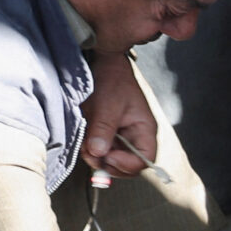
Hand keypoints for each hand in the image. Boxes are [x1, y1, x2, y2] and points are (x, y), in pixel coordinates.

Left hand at [80, 50, 156, 179]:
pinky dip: (89, 147)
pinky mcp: (107, 136)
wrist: (102, 64)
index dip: (127, 164)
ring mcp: (121, 137)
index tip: (108, 157)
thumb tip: (98, 152)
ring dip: (95, 154)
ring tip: (86, 140)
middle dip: (108, 162)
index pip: (144, 160)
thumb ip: (103, 129)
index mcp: (144, 130)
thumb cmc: (112, 80)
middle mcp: (135, 137)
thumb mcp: (108, 105)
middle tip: (91, 152)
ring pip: (110, 160)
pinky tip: (85, 135)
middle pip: (126, 165)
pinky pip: (99, 150)